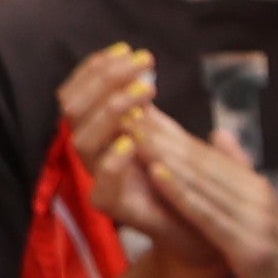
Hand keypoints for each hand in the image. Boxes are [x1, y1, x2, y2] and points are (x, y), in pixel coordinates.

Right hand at [58, 40, 190, 253]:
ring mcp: (99, 180)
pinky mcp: (113, 208)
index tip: (127, 49)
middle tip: (142, 64)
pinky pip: (101, 184)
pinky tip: (131, 141)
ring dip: (113, 109)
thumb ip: (148, 108)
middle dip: (105, 80)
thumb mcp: (168, 134)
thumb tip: (141, 66)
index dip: (96, 69)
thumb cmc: (185, 178)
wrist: (202, 228)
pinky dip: (113, 160)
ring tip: (146, 92)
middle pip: (74, 109)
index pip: (79, 93)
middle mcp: (94, 153)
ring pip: (83, 140)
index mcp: (102, 132)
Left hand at [128, 112, 277, 277]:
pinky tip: (156, 175)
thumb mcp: (260, 218)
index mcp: (257, 190)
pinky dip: (181, 194)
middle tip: (124, 109)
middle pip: (202, 161)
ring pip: (201, 182)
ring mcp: (256, 222)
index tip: (135, 109)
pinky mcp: (251, 249)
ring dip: (164, 155)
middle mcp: (258, 198)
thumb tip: (219, 134)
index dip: (170, 131)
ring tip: (132, 131)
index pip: (206, 154)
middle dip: (161, 135)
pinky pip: (208, 216)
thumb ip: (239, 178)